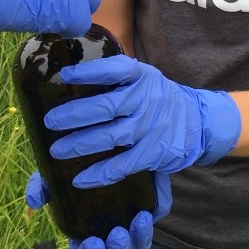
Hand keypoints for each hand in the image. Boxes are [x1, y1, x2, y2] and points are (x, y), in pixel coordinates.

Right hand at [25, 170, 171, 248]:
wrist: (108, 141)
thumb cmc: (77, 165)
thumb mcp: (56, 174)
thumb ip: (42, 186)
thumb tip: (34, 200)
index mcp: (86, 234)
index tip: (92, 244)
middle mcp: (110, 235)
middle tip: (117, 235)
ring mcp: (132, 225)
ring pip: (138, 246)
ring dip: (138, 240)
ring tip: (137, 221)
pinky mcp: (151, 209)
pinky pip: (155, 221)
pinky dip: (152, 221)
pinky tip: (148, 210)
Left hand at [43, 57, 241, 186]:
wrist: (198, 121)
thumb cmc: (156, 98)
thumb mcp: (143, 78)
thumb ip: (115, 78)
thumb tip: (68, 77)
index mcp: (140, 76)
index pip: (115, 70)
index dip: (90, 72)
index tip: (66, 75)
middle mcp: (146, 99)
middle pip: (106, 107)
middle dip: (74, 115)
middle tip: (50, 122)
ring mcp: (150, 127)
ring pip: (111, 137)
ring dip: (81, 144)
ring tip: (57, 150)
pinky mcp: (153, 152)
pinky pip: (122, 165)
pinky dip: (100, 173)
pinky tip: (80, 178)